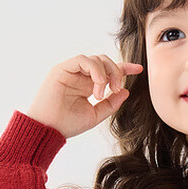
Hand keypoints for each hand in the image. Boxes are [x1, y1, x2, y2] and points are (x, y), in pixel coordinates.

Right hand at [25, 53, 144, 139]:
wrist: (48, 129)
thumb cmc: (68, 124)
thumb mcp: (95, 115)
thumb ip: (111, 104)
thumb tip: (126, 91)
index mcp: (88, 85)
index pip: (108, 71)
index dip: (124, 68)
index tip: (139, 69)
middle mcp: (80, 75)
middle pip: (105, 61)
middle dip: (116, 72)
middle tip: (116, 89)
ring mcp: (71, 71)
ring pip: (96, 59)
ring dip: (105, 74)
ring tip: (102, 93)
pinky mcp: (63, 68)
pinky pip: (84, 60)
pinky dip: (95, 70)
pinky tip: (97, 86)